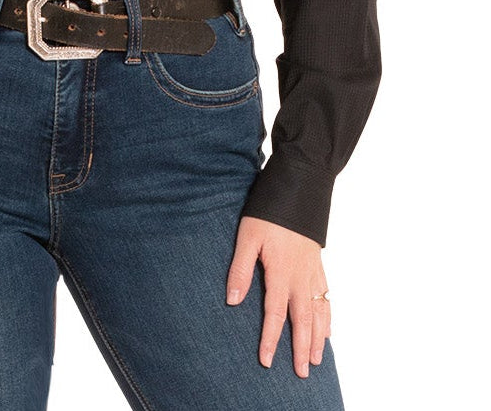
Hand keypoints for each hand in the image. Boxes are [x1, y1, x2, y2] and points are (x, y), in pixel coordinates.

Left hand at [226, 216, 330, 378]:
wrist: (299, 189)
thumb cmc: (268, 211)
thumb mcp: (247, 236)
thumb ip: (241, 269)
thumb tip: (233, 300)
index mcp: (281, 272)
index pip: (275, 313)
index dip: (271, 339)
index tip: (267, 361)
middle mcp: (300, 276)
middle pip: (302, 319)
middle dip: (302, 348)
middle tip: (302, 373)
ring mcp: (312, 271)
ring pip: (318, 311)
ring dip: (318, 337)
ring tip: (317, 360)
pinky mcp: (318, 263)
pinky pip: (326, 296)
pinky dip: (328, 316)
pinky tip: (328, 329)